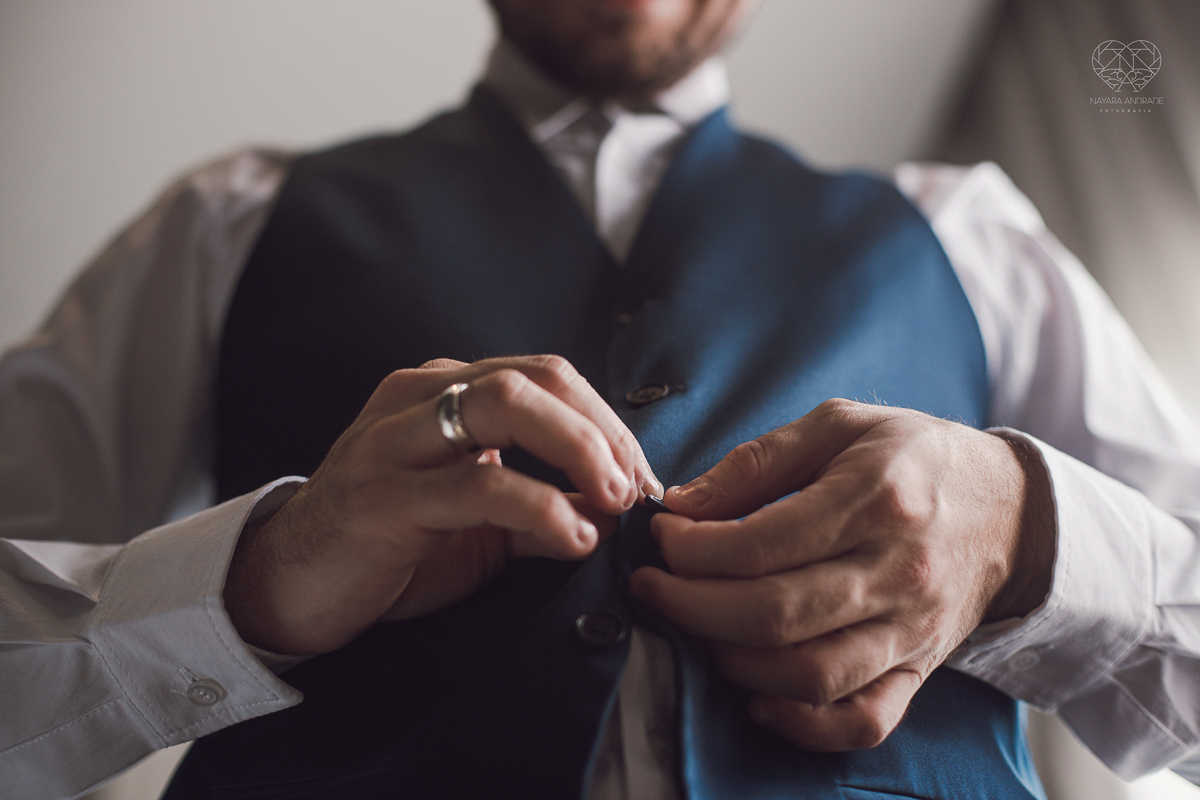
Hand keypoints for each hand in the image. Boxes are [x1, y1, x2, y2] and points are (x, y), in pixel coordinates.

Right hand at [223, 355, 661, 655]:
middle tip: (636, 488)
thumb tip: (617, 511)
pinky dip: (540, 506)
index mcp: (444, 391)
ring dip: (579, 450)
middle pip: (536, 378)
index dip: (608, 423)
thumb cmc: (389, 546)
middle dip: (602, 430)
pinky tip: (572, 536)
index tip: (643, 478)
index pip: (547, 377)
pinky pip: (477, 484)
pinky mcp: (384, 495)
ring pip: (506, 406)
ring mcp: (397, 441)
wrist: (290, 586)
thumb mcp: (481, 524)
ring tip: (614, 500)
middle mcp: (420, 398)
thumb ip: (544, 509)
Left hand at [629, 399, 1053, 750]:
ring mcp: (912, 629)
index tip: (661, 538)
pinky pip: (861, 720)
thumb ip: (757, 461)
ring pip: (810, 674)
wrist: (1011, 511)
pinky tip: (757, 698)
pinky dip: (802, 724)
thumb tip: (683, 503)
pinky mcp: (919, 670)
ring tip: (696, 628)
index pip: (762, 544)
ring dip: (733, 662)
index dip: (693, 550)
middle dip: (691, 607)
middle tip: (653, 587)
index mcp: (876, 497)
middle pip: (775, 614)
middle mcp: (898, 570)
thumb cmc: (915, 459)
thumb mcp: (840, 426)